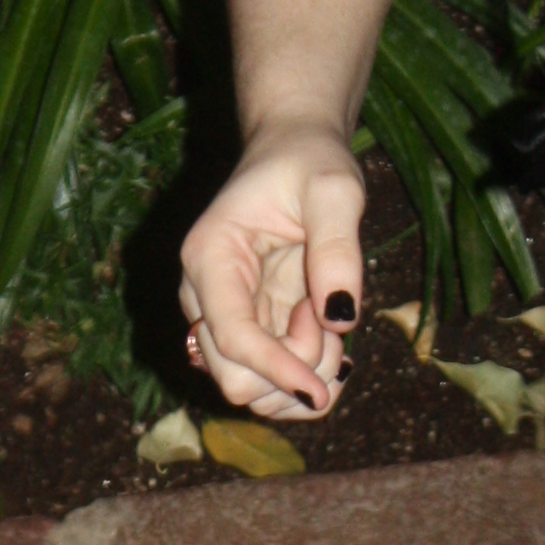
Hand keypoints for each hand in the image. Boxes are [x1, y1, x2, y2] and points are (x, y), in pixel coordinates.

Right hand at [178, 119, 364, 418]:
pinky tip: (329, 341)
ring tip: (329, 322)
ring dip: (302, 374)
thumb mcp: (335, 190)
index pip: (232, 337)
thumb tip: (341, 319)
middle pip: (234, 377)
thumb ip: (338, 248)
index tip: (320, 389)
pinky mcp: (246, 330)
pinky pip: (270, 382)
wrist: (293, 154)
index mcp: (210, 258)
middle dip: (293, 368)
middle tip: (329, 317)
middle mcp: (203, 296)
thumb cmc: (309, 163)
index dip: (275, 370)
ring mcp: (221, 317)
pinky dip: (306, 376)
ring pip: (251, 389)